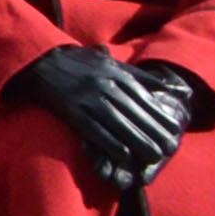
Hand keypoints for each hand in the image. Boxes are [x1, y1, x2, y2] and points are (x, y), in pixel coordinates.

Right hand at [15, 42, 187, 187]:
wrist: (39, 59)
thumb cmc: (77, 62)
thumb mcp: (108, 60)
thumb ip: (137, 74)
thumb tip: (168, 86)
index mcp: (114, 72)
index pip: (143, 96)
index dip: (160, 115)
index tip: (175, 130)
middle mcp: (104, 84)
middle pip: (134, 111)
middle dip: (154, 131)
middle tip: (170, 149)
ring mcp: (87, 97)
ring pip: (118, 123)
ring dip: (137, 141)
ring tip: (154, 155)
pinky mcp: (72, 110)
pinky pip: (94, 131)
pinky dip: (110, 144)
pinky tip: (125, 156)